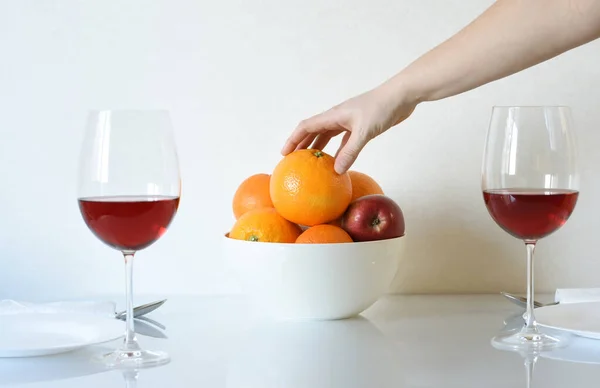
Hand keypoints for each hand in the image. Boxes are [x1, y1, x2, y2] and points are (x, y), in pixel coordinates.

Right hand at [281, 84, 417, 173]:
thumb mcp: (364, 132)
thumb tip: (336, 170)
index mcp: (334, 115)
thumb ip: (350, 151)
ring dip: (318, 148)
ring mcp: (349, 122)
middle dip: (301, 145)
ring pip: (328, 136)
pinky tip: (336, 163)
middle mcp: (338, 117)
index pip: (306, 126)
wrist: (401, 96)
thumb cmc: (382, 108)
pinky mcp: (360, 127)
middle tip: (293, 161)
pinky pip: (343, 141)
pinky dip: (337, 151)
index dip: (293, 139)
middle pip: (314, 131)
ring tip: (310, 163)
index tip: (284, 154)